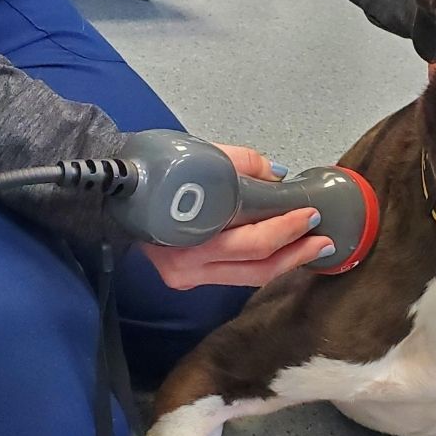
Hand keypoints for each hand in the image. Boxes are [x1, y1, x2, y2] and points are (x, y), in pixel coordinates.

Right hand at [143, 143, 334, 288]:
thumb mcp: (202, 156)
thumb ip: (244, 164)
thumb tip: (279, 175)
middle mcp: (188, 265)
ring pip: (249, 278)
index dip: (287, 230)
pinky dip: (263, 265)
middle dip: (296, 254)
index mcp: (190, 235)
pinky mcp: (187, 279)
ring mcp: (186, 276)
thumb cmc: (156, 169)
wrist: (112, 189)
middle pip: (256, 267)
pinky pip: (235, 276)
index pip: (252, 241)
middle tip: (323, 240)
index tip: (311, 214)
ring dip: (285, 263)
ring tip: (312, 248)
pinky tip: (284, 253)